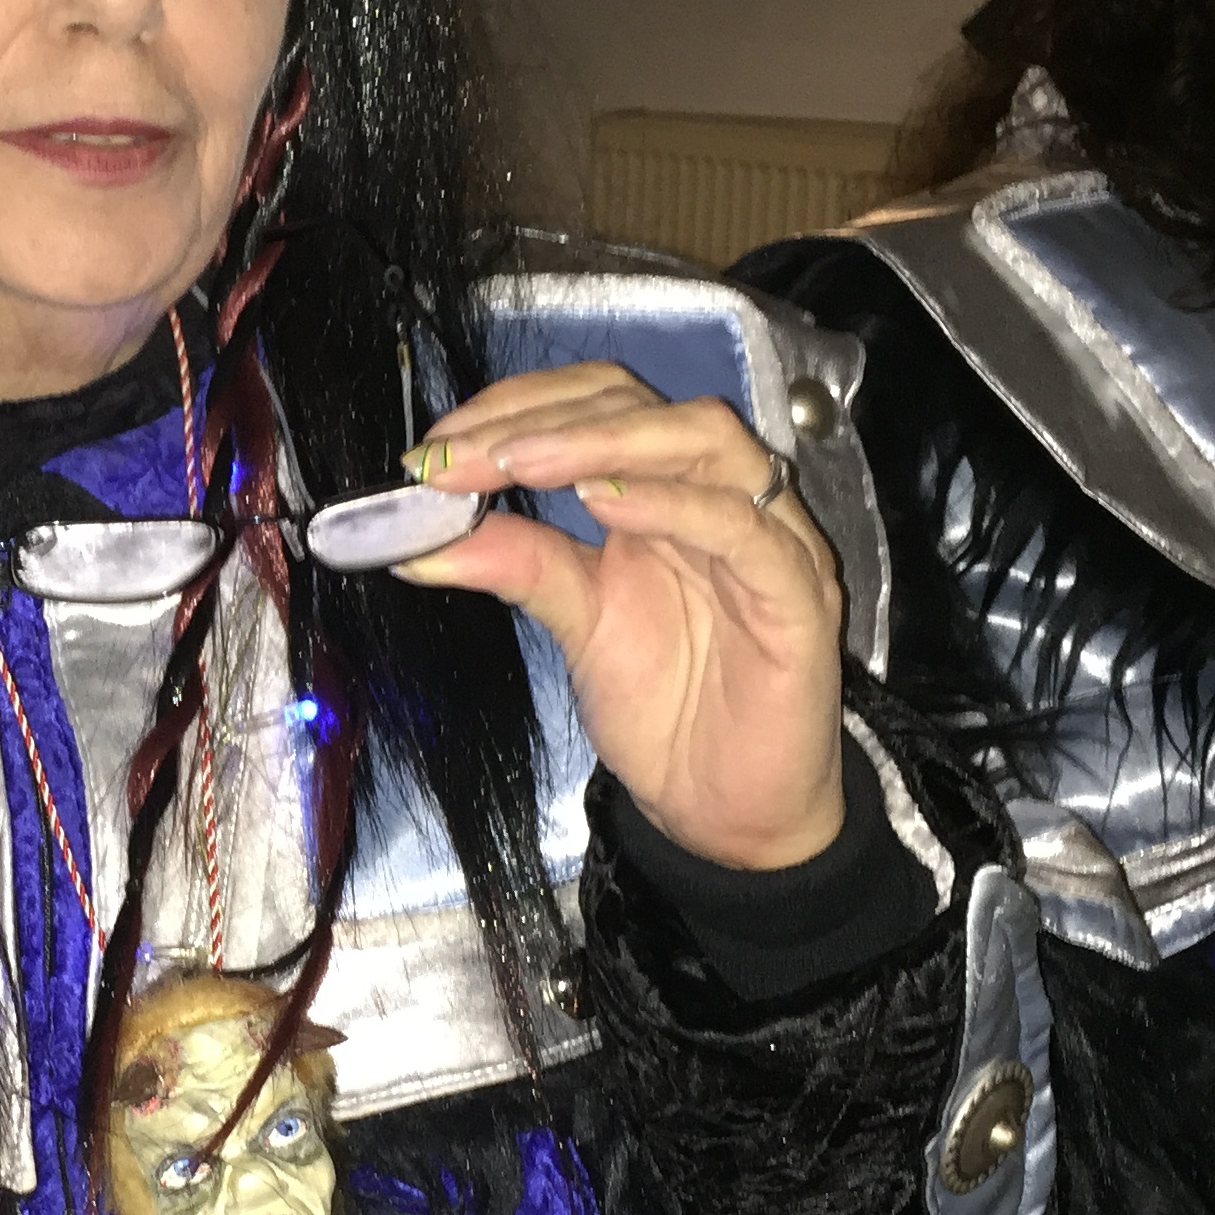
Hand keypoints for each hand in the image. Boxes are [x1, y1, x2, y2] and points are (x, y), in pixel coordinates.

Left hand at [396, 362, 844, 868]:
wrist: (728, 810)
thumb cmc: (668, 709)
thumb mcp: (576, 622)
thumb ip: (517, 564)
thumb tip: (417, 537)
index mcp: (662, 493)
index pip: (596, 404)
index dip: (516, 410)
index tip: (436, 450)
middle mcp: (718, 497)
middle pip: (644, 404)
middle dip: (543, 420)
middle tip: (461, 455)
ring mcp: (767, 540)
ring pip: (702, 440)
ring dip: (603, 439)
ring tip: (521, 461)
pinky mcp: (798, 597)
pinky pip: (744, 530)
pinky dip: (675, 505)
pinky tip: (605, 501)